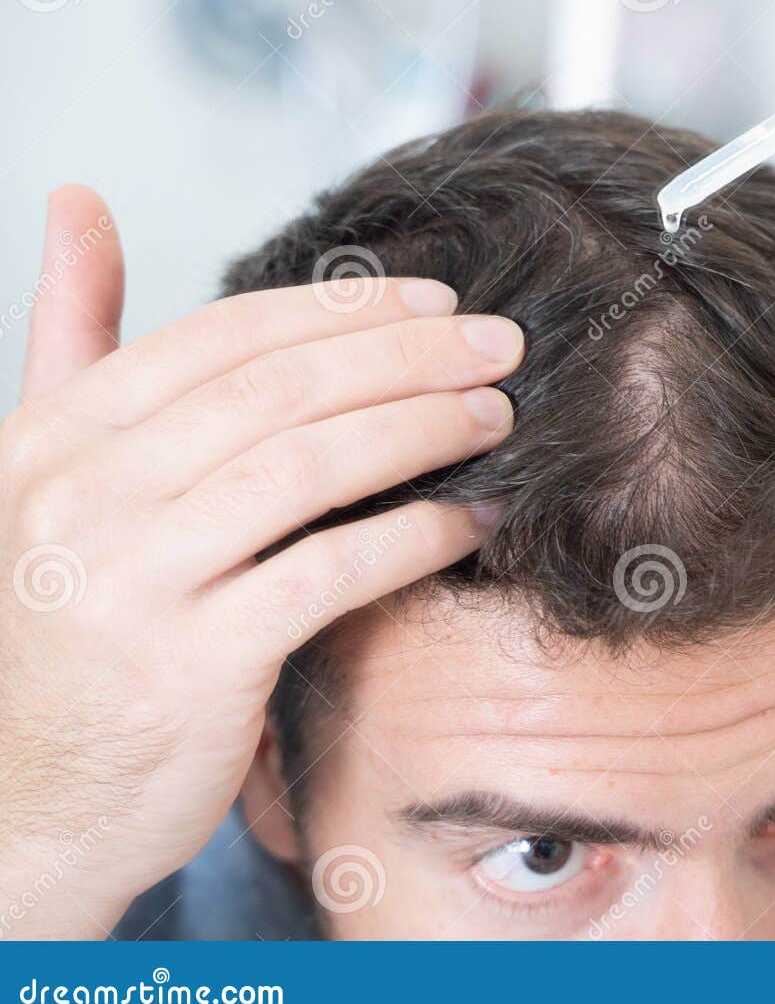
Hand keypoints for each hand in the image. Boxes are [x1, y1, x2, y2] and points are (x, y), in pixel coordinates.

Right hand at [0, 187, 520, 936]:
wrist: (27, 804)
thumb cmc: (64, 631)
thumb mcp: (47, 473)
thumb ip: (75, 338)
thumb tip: (81, 200)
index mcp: (51, 438)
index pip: (223, 337)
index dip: (344, 309)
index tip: (436, 301)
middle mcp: (80, 497)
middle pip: (281, 388)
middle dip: (408, 355)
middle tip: (499, 345)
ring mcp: (131, 581)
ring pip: (310, 464)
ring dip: (424, 427)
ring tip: (497, 416)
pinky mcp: (192, 663)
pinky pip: (331, 570)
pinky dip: (416, 534)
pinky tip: (474, 518)